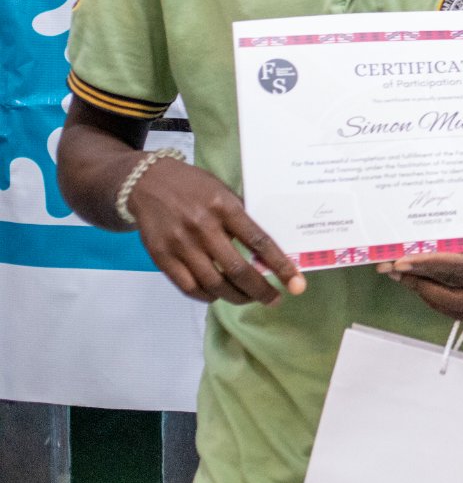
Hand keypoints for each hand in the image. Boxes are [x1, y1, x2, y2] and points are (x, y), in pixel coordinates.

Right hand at [125, 154, 305, 304]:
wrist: (147, 182)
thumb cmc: (194, 187)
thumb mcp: (223, 192)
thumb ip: (242, 218)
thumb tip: (266, 250)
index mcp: (225, 207)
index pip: (259, 241)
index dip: (280, 265)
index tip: (296, 283)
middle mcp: (203, 227)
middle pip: (237, 270)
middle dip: (260, 291)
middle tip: (273, 300)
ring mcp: (180, 244)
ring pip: (214, 284)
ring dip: (236, 297)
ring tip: (249, 299)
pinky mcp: (161, 257)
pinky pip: (189, 287)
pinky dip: (207, 296)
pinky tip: (218, 294)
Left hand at [378, 247, 462, 320]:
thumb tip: (437, 233)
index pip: (454, 267)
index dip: (424, 263)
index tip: (398, 260)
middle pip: (444, 294)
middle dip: (415, 282)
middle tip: (391, 268)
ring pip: (448, 307)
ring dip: (424, 291)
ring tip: (404, 276)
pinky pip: (460, 310)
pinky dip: (441, 297)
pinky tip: (430, 285)